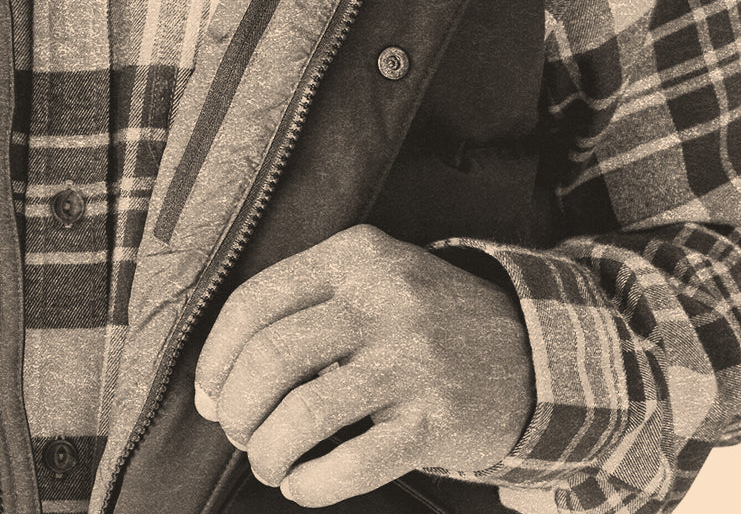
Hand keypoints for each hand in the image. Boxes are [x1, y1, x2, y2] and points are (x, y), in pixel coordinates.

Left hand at [194, 224, 533, 507]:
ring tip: (269, 461)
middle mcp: (383, 299)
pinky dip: (311, 485)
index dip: (215, 358)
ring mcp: (413, 359)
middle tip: (238, 430)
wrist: (531, 349)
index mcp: (355, 256)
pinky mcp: (436, 419)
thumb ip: (308, 300)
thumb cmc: (428, 317)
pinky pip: (352, 464)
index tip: (210, 393)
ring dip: (266, 452)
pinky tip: (304, 482)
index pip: (254, 302)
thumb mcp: (374, 275)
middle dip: (236, 409)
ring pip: (304, 414)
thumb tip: (223, 371)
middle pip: (270, 358)